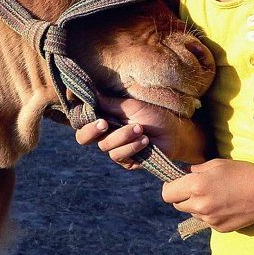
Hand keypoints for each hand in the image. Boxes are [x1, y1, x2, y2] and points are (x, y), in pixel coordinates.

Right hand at [75, 93, 206, 169]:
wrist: (174, 132)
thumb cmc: (153, 116)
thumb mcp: (130, 106)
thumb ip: (108, 103)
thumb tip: (90, 92)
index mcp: (104, 120)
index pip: (82, 121)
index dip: (79, 117)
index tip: (87, 110)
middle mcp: (106, 135)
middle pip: (83, 137)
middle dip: (91, 131)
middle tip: (103, 123)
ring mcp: (115, 149)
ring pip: (105, 146)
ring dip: (122, 136)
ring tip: (140, 129)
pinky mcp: (126, 162)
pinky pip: (119, 156)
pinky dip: (131, 147)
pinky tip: (145, 141)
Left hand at [162, 159, 253, 231]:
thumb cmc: (241, 172)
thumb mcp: (216, 164)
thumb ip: (196, 170)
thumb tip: (184, 174)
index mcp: (196, 186)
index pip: (167, 194)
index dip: (170, 187)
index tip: (176, 183)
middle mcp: (200, 205)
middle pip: (177, 205)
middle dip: (182, 197)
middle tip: (195, 189)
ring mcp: (210, 219)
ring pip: (193, 213)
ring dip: (197, 205)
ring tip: (215, 195)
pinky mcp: (220, 228)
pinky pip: (207, 221)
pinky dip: (211, 214)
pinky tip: (225, 205)